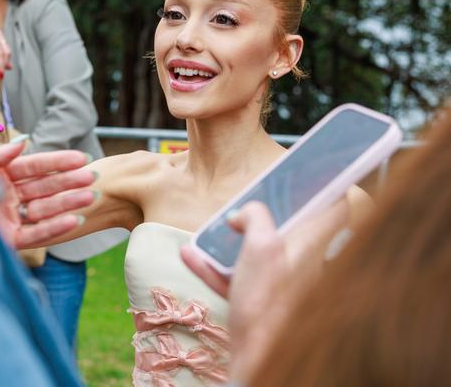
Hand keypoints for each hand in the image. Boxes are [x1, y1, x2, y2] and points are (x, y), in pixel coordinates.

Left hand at [0, 144, 95, 249]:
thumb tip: (23, 142)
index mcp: (1, 175)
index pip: (35, 166)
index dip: (58, 161)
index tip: (83, 158)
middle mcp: (8, 196)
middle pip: (45, 187)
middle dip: (70, 182)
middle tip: (93, 178)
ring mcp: (10, 218)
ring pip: (46, 208)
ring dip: (69, 203)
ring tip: (92, 198)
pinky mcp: (9, 240)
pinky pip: (37, 233)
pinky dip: (55, 227)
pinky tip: (75, 220)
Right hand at [180, 200, 348, 381]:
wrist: (257, 356)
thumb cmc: (266, 301)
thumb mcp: (260, 247)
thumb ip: (255, 218)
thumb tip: (245, 213)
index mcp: (311, 243)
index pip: (338, 208)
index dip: (331, 187)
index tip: (317, 174)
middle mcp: (303, 260)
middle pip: (296, 225)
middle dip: (272, 211)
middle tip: (254, 200)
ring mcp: (284, 281)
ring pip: (263, 249)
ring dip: (236, 238)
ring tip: (215, 229)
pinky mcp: (264, 298)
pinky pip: (241, 274)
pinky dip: (219, 265)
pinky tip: (192, 257)